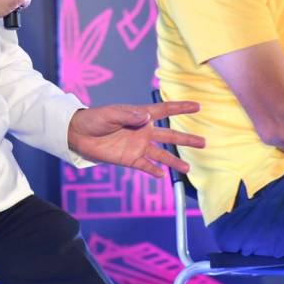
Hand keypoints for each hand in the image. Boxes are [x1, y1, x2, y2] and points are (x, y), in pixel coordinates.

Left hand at [67, 101, 205, 177]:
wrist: (79, 135)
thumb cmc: (95, 119)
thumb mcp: (111, 113)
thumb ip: (129, 115)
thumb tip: (147, 117)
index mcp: (140, 116)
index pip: (165, 110)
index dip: (181, 108)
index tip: (197, 107)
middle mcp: (143, 131)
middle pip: (169, 135)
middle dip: (186, 138)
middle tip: (204, 142)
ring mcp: (138, 146)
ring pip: (161, 154)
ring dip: (174, 161)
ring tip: (188, 168)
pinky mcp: (130, 159)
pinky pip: (146, 166)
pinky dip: (154, 170)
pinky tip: (163, 176)